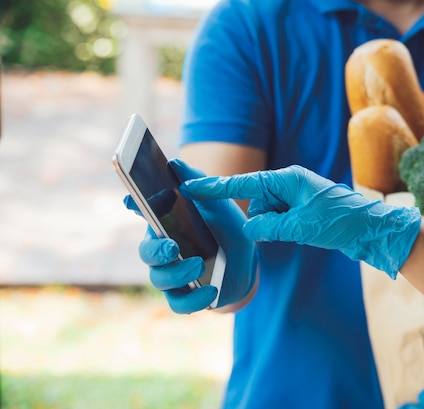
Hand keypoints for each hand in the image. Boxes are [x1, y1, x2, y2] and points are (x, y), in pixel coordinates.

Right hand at [125, 159, 256, 312]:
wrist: (247, 260)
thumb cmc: (227, 227)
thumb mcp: (219, 203)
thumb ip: (199, 183)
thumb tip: (176, 163)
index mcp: (168, 222)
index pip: (143, 212)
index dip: (133, 204)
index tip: (131, 199)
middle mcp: (164, 250)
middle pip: (146, 253)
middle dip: (156, 251)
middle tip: (173, 248)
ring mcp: (172, 274)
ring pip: (159, 279)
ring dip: (177, 274)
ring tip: (199, 265)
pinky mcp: (186, 296)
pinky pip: (179, 304)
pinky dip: (193, 300)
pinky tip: (210, 290)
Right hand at [180, 165, 421, 278]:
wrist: (371, 230)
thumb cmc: (341, 221)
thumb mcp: (302, 227)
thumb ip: (269, 228)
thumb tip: (248, 232)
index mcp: (286, 178)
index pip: (243, 183)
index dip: (215, 187)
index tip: (189, 185)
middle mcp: (287, 184)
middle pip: (256, 205)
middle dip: (266, 221)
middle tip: (292, 228)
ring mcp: (293, 198)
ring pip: (266, 217)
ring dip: (277, 228)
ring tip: (305, 230)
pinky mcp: (298, 211)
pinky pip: (278, 222)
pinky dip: (285, 231)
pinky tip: (305, 232)